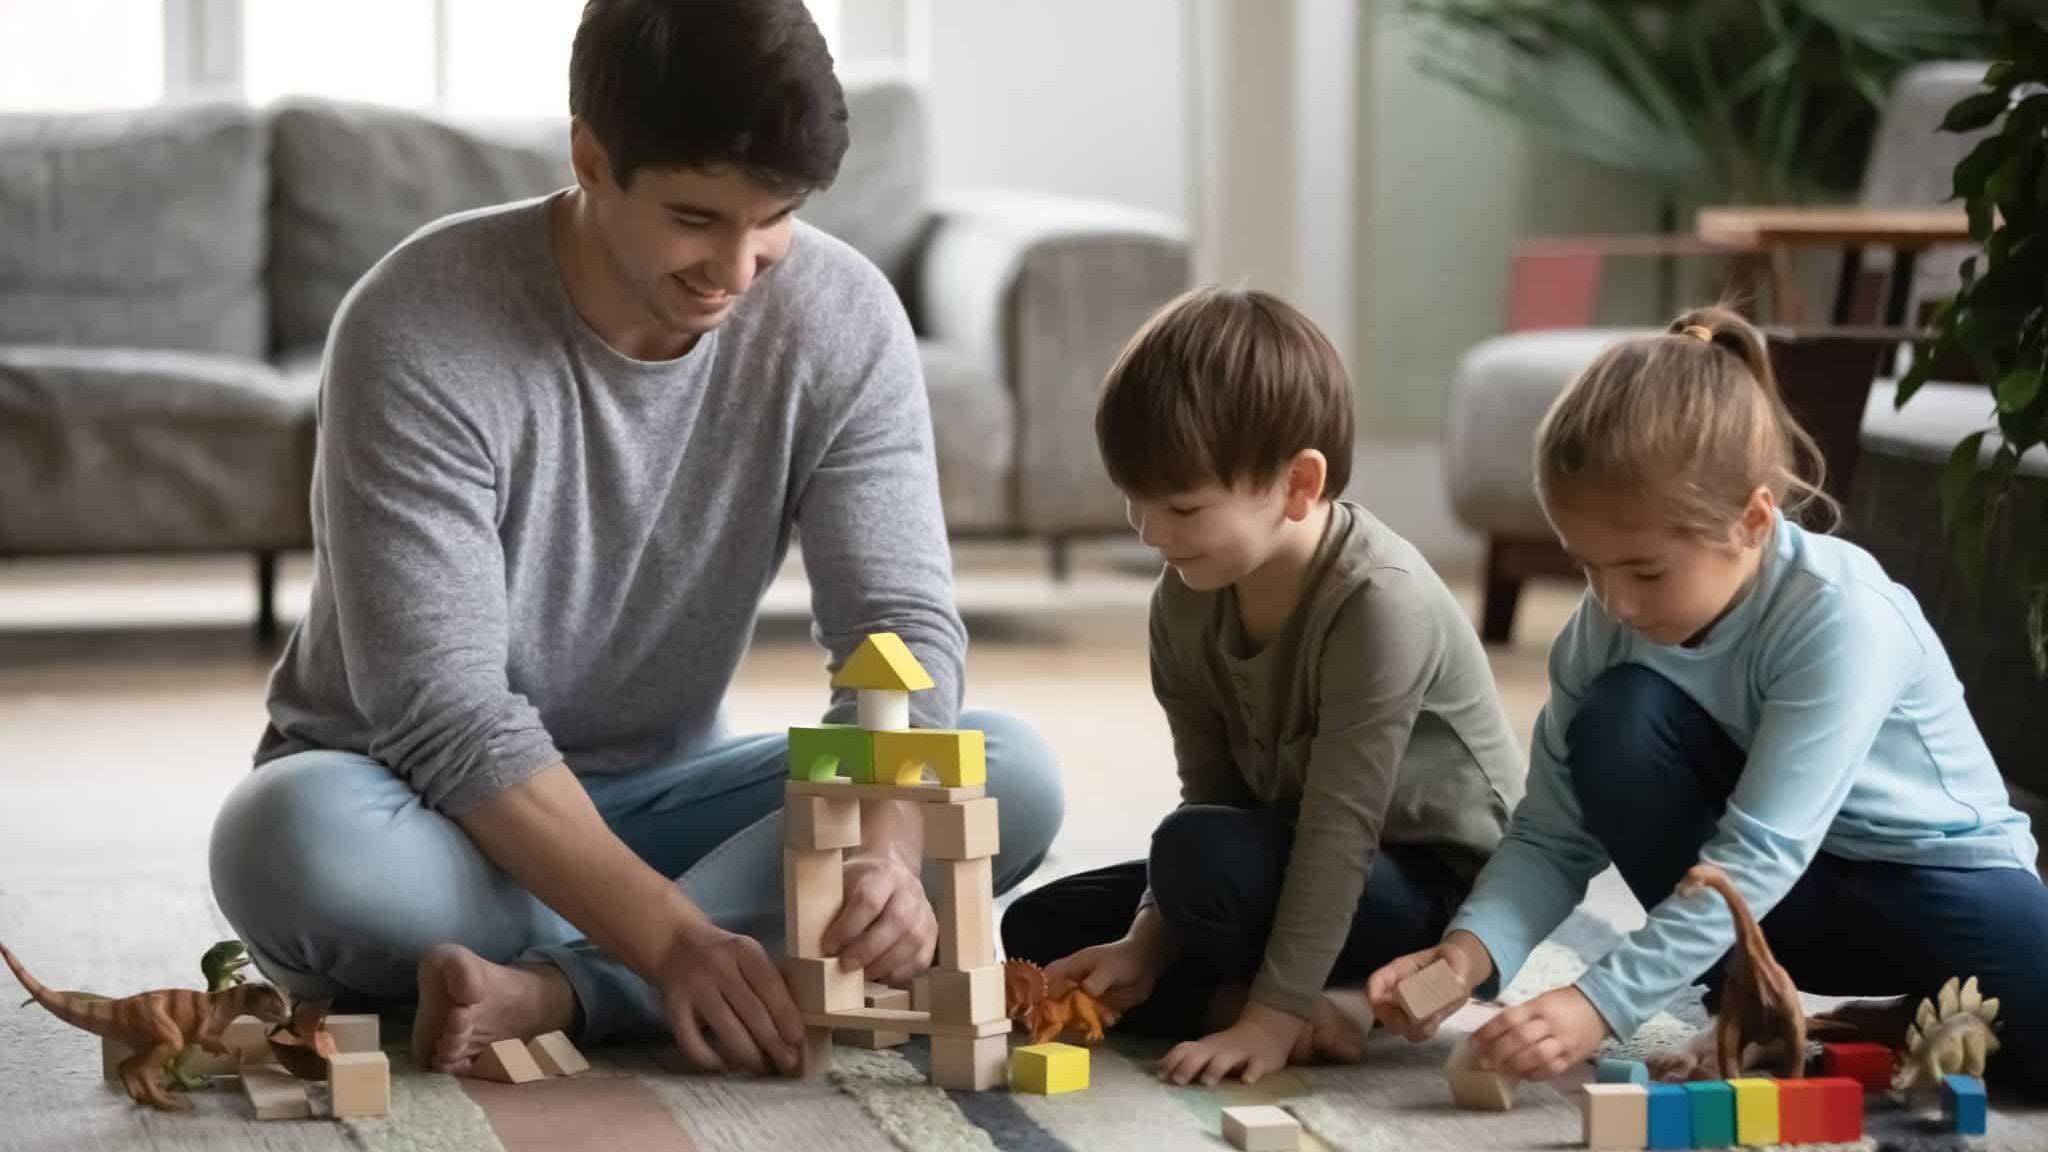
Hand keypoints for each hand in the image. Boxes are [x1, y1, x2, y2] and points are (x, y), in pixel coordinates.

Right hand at [656, 921, 805, 1075]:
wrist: (674, 943)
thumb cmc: (723, 956)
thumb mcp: (747, 954)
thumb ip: (768, 980)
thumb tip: (794, 1025)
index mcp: (743, 950)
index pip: (770, 985)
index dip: (786, 1015)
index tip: (798, 1039)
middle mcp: (717, 967)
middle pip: (751, 1011)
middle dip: (773, 1042)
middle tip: (788, 1062)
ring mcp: (693, 987)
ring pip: (726, 1029)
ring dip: (748, 1054)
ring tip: (762, 1067)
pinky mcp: (672, 1007)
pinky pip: (692, 1042)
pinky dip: (710, 1059)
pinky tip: (725, 1066)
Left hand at [821, 853, 936, 985]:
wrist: (893, 872)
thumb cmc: (858, 882)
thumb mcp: (841, 882)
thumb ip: (830, 907)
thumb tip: (811, 944)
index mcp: (884, 874)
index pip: (869, 900)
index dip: (848, 927)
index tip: (828, 946)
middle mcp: (910, 891)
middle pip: (895, 922)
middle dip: (866, 950)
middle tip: (844, 966)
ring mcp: (925, 913)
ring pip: (911, 943)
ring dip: (882, 965)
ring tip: (860, 975)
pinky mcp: (933, 934)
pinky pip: (920, 960)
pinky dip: (898, 973)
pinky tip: (879, 975)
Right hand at [1043, 938, 1161, 1021]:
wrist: (1145, 963)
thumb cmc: (1122, 959)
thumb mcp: (1108, 968)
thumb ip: (1097, 981)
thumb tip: (1085, 992)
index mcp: (1070, 970)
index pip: (1047, 982)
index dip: (1039, 995)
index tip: (1037, 1011)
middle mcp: (1074, 986)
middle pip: (1056, 1004)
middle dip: (1058, 1018)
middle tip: (1065, 1029)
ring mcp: (1085, 999)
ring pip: (1073, 1017)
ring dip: (1081, 1025)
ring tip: (1096, 1022)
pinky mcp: (1098, 1010)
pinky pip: (1091, 1023)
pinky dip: (1099, 1026)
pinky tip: (1113, 1017)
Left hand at [1157, 1002, 1304, 1085]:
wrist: (1264, 1031)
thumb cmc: (1228, 1047)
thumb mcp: (1206, 1050)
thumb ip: (1185, 1059)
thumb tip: (1156, 1070)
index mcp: (1204, 1047)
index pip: (1184, 1049)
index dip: (1171, 1061)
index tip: (1159, 1076)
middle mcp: (1219, 1048)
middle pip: (1201, 1054)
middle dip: (1188, 1066)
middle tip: (1178, 1080)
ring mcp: (1239, 1053)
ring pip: (1227, 1059)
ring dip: (1216, 1068)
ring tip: (1207, 1081)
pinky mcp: (1259, 1059)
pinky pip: (1256, 1065)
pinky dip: (1252, 1072)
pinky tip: (1247, 1080)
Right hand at [1364, 931, 1492, 1041]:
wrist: (1460, 971)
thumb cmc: (1453, 959)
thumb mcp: (1456, 958)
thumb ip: (1457, 969)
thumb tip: (1457, 982)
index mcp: (1399, 971)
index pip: (1376, 981)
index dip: (1372, 992)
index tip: (1377, 1001)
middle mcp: (1398, 991)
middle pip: (1381, 1010)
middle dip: (1392, 1018)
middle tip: (1412, 1020)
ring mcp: (1407, 1008)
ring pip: (1395, 1026)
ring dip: (1409, 1028)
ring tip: (1432, 1021)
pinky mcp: (1420, 1021)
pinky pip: (1414, 1032)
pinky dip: (1423, 1032)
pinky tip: (1437, 1021)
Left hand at [1470, 986, 1611, 1079]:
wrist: (1600, 1007)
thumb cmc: (1563, 1004)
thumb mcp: (1540, 1001)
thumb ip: (1519, 1016)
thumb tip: (1490, 1034)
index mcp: (1538, 1006)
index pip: (1509, 1019)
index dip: (1488, 1032)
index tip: (1473, 1042)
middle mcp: (1550, 1023)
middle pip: (1520, 1039)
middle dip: (1497, 1052)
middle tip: (1481, 1062)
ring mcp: (1563, 1041)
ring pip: (1536, 1056)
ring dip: (1513, 1066)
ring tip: (1498, 1071)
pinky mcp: (1573, 1057)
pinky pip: (1551, 1069)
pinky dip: (1534, 1074)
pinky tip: (1521, 1076)